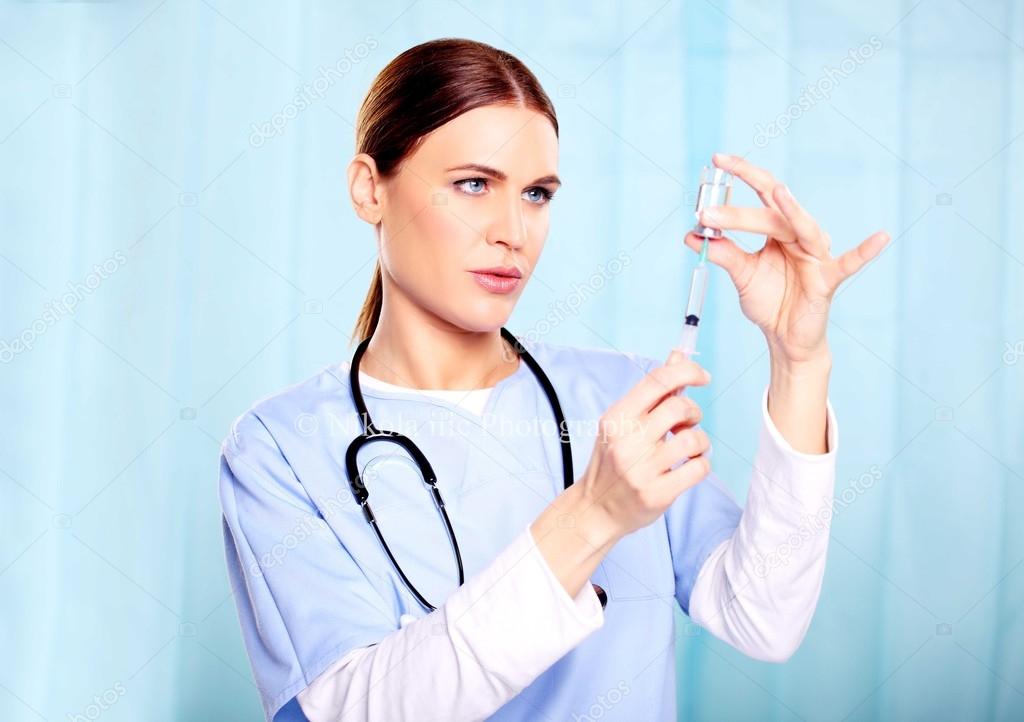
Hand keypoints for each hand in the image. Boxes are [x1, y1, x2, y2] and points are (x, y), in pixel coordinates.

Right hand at [573, 355, 711, 539]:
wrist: (595, 509)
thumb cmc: (613, 461)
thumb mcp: (623, 423)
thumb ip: (653, 392)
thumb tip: (677, 356)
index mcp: (616, 418)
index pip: (657, 381)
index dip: (687, 371)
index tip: (702, 376)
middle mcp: (626, 441)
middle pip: (679, 407)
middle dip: (693, 412)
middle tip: (688, 423)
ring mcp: (641, 470)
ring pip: (693, 438)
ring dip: (700, 440)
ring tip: (689, 447)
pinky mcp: (657, 494)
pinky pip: (698, 468)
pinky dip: (701, 464)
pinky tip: (689, 466)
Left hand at [684, 153, 889, 364]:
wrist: (785, 338)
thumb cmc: (769, 301)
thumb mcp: (741, 275)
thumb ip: (723, 252)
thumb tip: (691, 233)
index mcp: (778, 229)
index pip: (761, 195)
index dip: (742, 174)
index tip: (718, 159)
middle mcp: (798, 235)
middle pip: (772, 214)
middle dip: (739, 214)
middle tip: (707, 214)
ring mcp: (815, 255)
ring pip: (801, 228)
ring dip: (790, 211)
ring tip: (778, 192)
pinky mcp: (827, 279)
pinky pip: (848, 263)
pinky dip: (865, 251)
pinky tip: (881, 238)